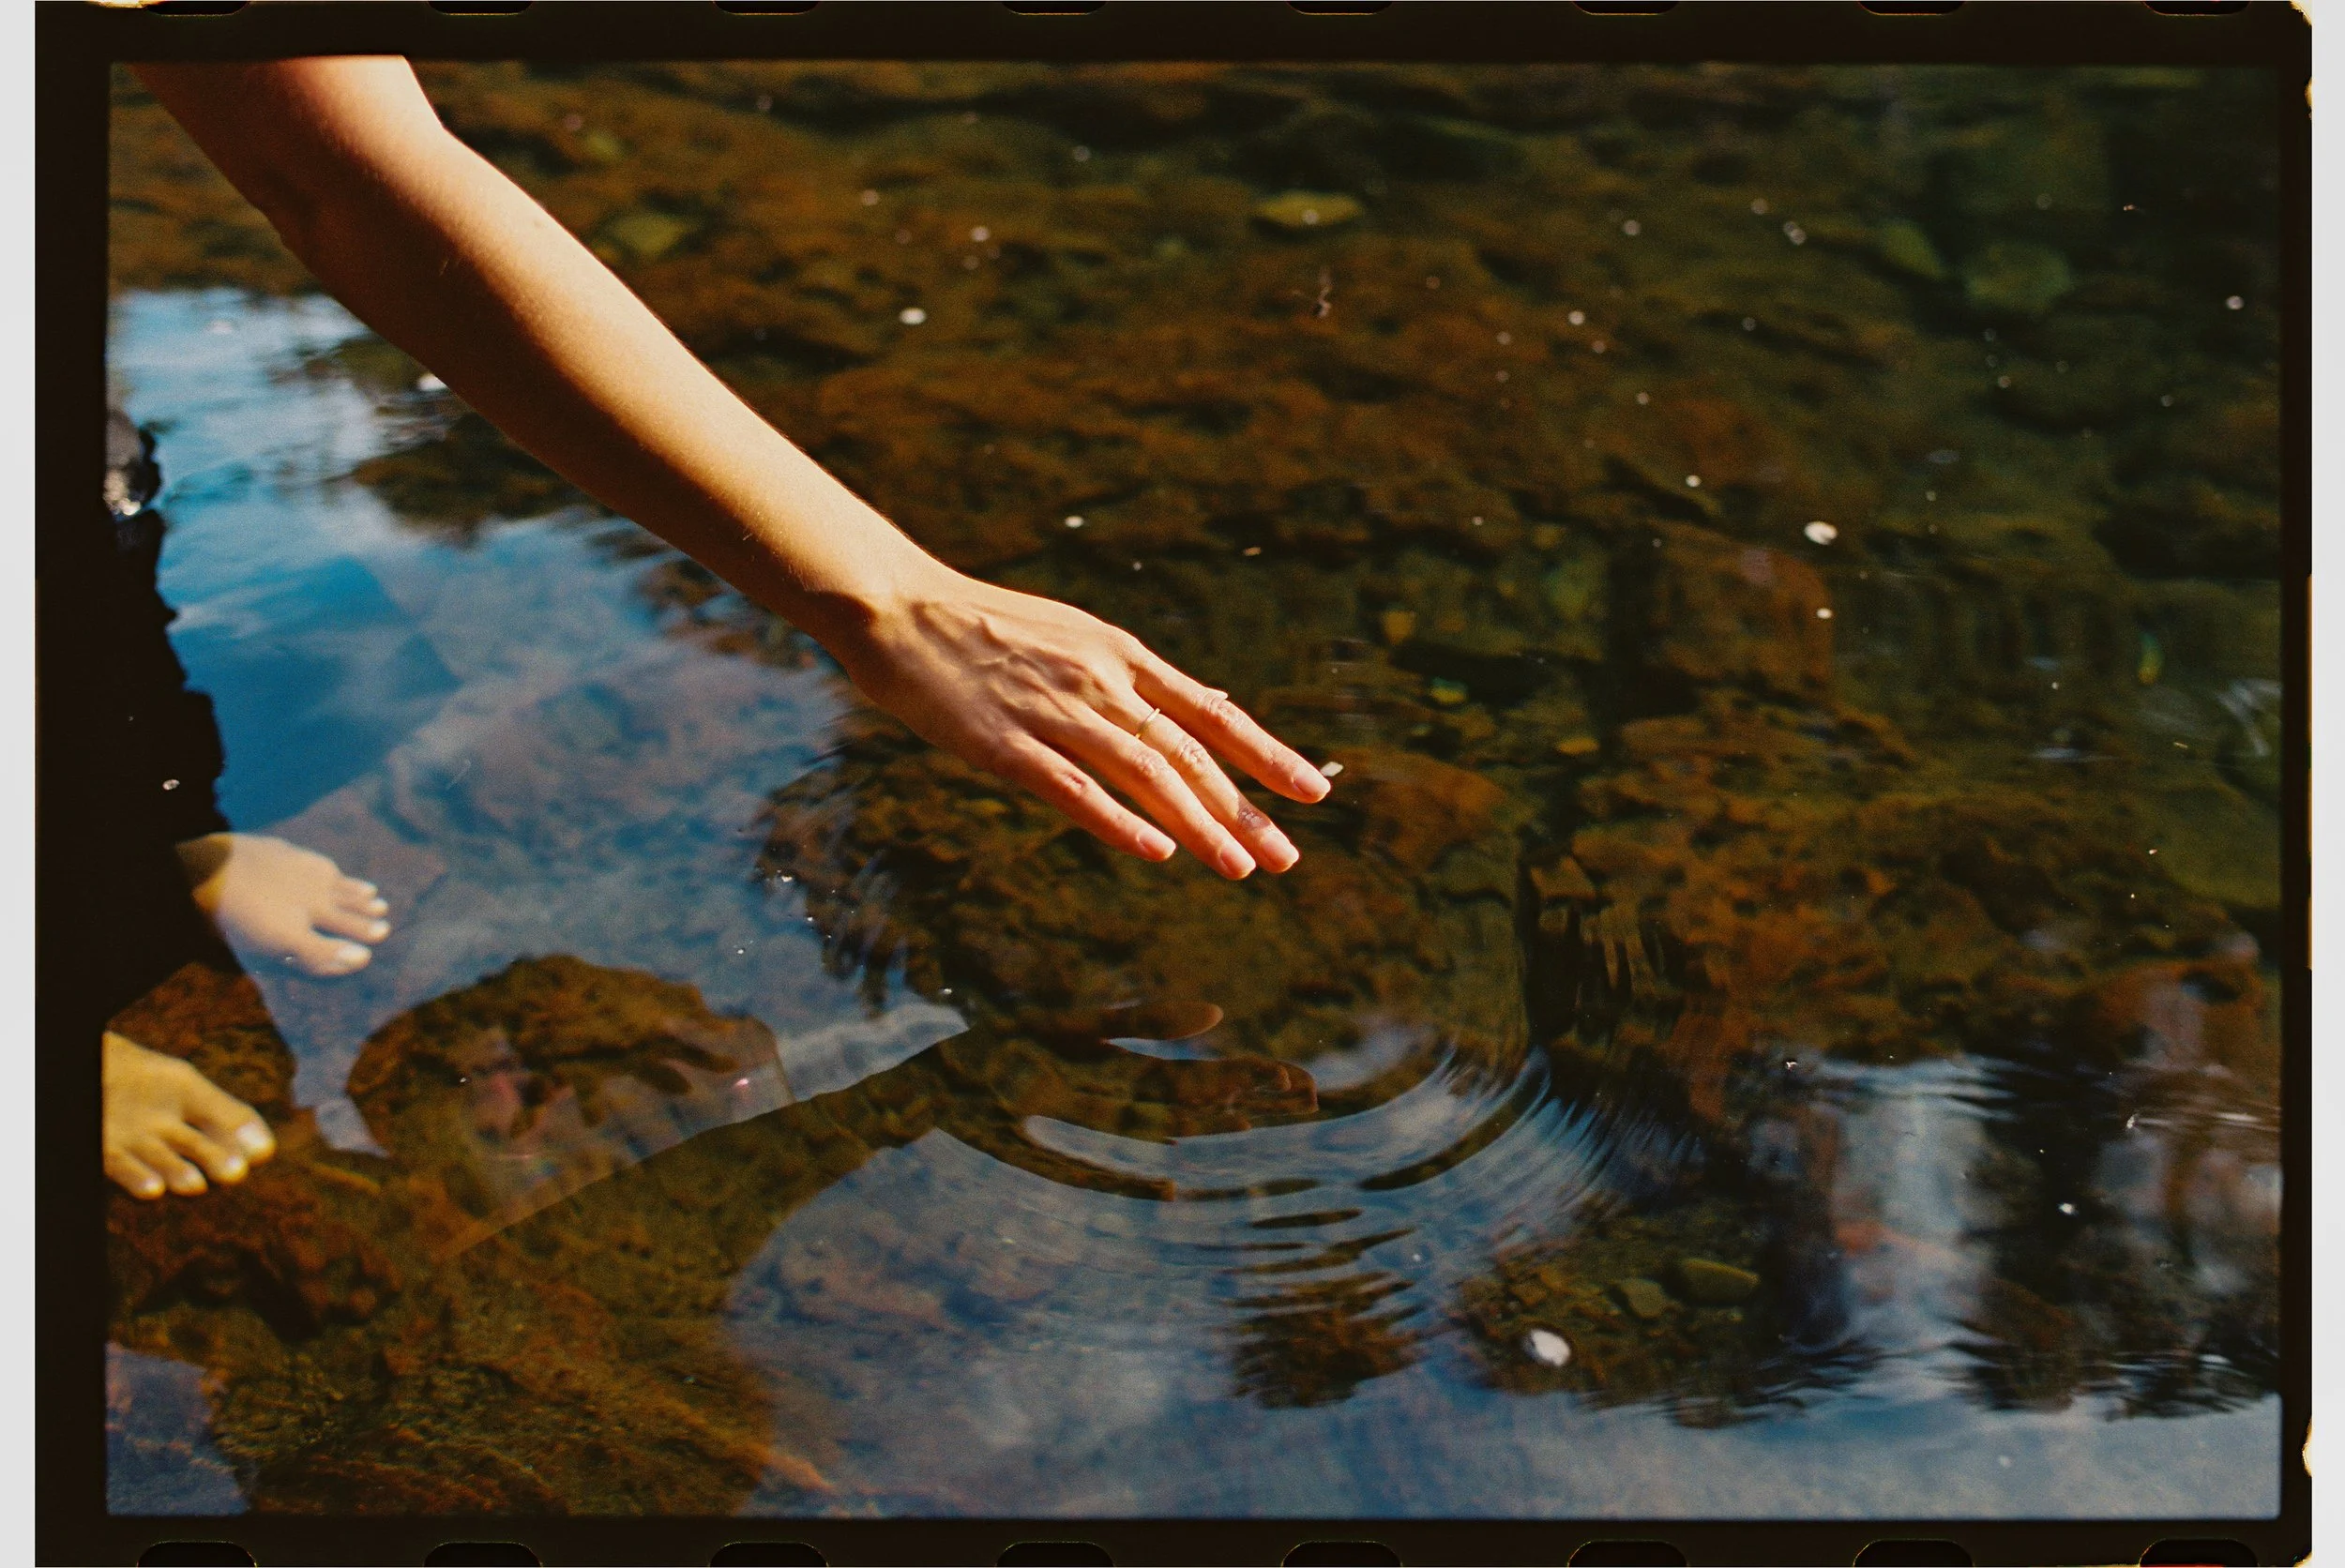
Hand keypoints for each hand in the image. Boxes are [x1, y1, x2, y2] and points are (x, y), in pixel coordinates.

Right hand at [824, 563, 1330, 877]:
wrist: (900, 608)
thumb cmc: (983, 627)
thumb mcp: (1075, 638)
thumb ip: (1132, 679)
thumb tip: (1199, 703)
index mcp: (1121, 656)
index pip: (1211, 712)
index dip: (1266, 754)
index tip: (1313, 791)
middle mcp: (1101, 681)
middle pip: (1189, 752)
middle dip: (1244, 808)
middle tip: (1286, 858)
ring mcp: (1055, 711)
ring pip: (1144, 774)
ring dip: (1199, 824)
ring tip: (1240, 868)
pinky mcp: (1006, 742)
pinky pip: (1073, 787)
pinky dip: (1118, 819)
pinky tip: (1156, 851)